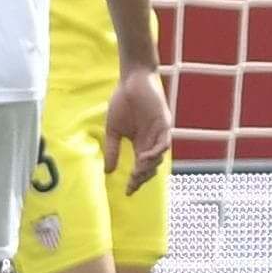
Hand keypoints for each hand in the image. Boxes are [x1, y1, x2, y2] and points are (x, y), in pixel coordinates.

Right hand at [102, 65, 172, 195]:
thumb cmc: (123, 102)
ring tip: (136, 173)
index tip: (127, 192)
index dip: (135, 181)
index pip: (140, 168)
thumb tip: (107, 171)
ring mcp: (159, 133)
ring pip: (158, 158)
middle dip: (142, 178)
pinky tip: (144, 157)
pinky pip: (164, 143)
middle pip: (151, 167)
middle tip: (132, 184)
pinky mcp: (164, 123)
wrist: (131, 80)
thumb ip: (112, 149)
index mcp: (141, 144)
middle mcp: (152, 141)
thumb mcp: (113, 130)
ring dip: (148, 167)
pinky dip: (156, 152)